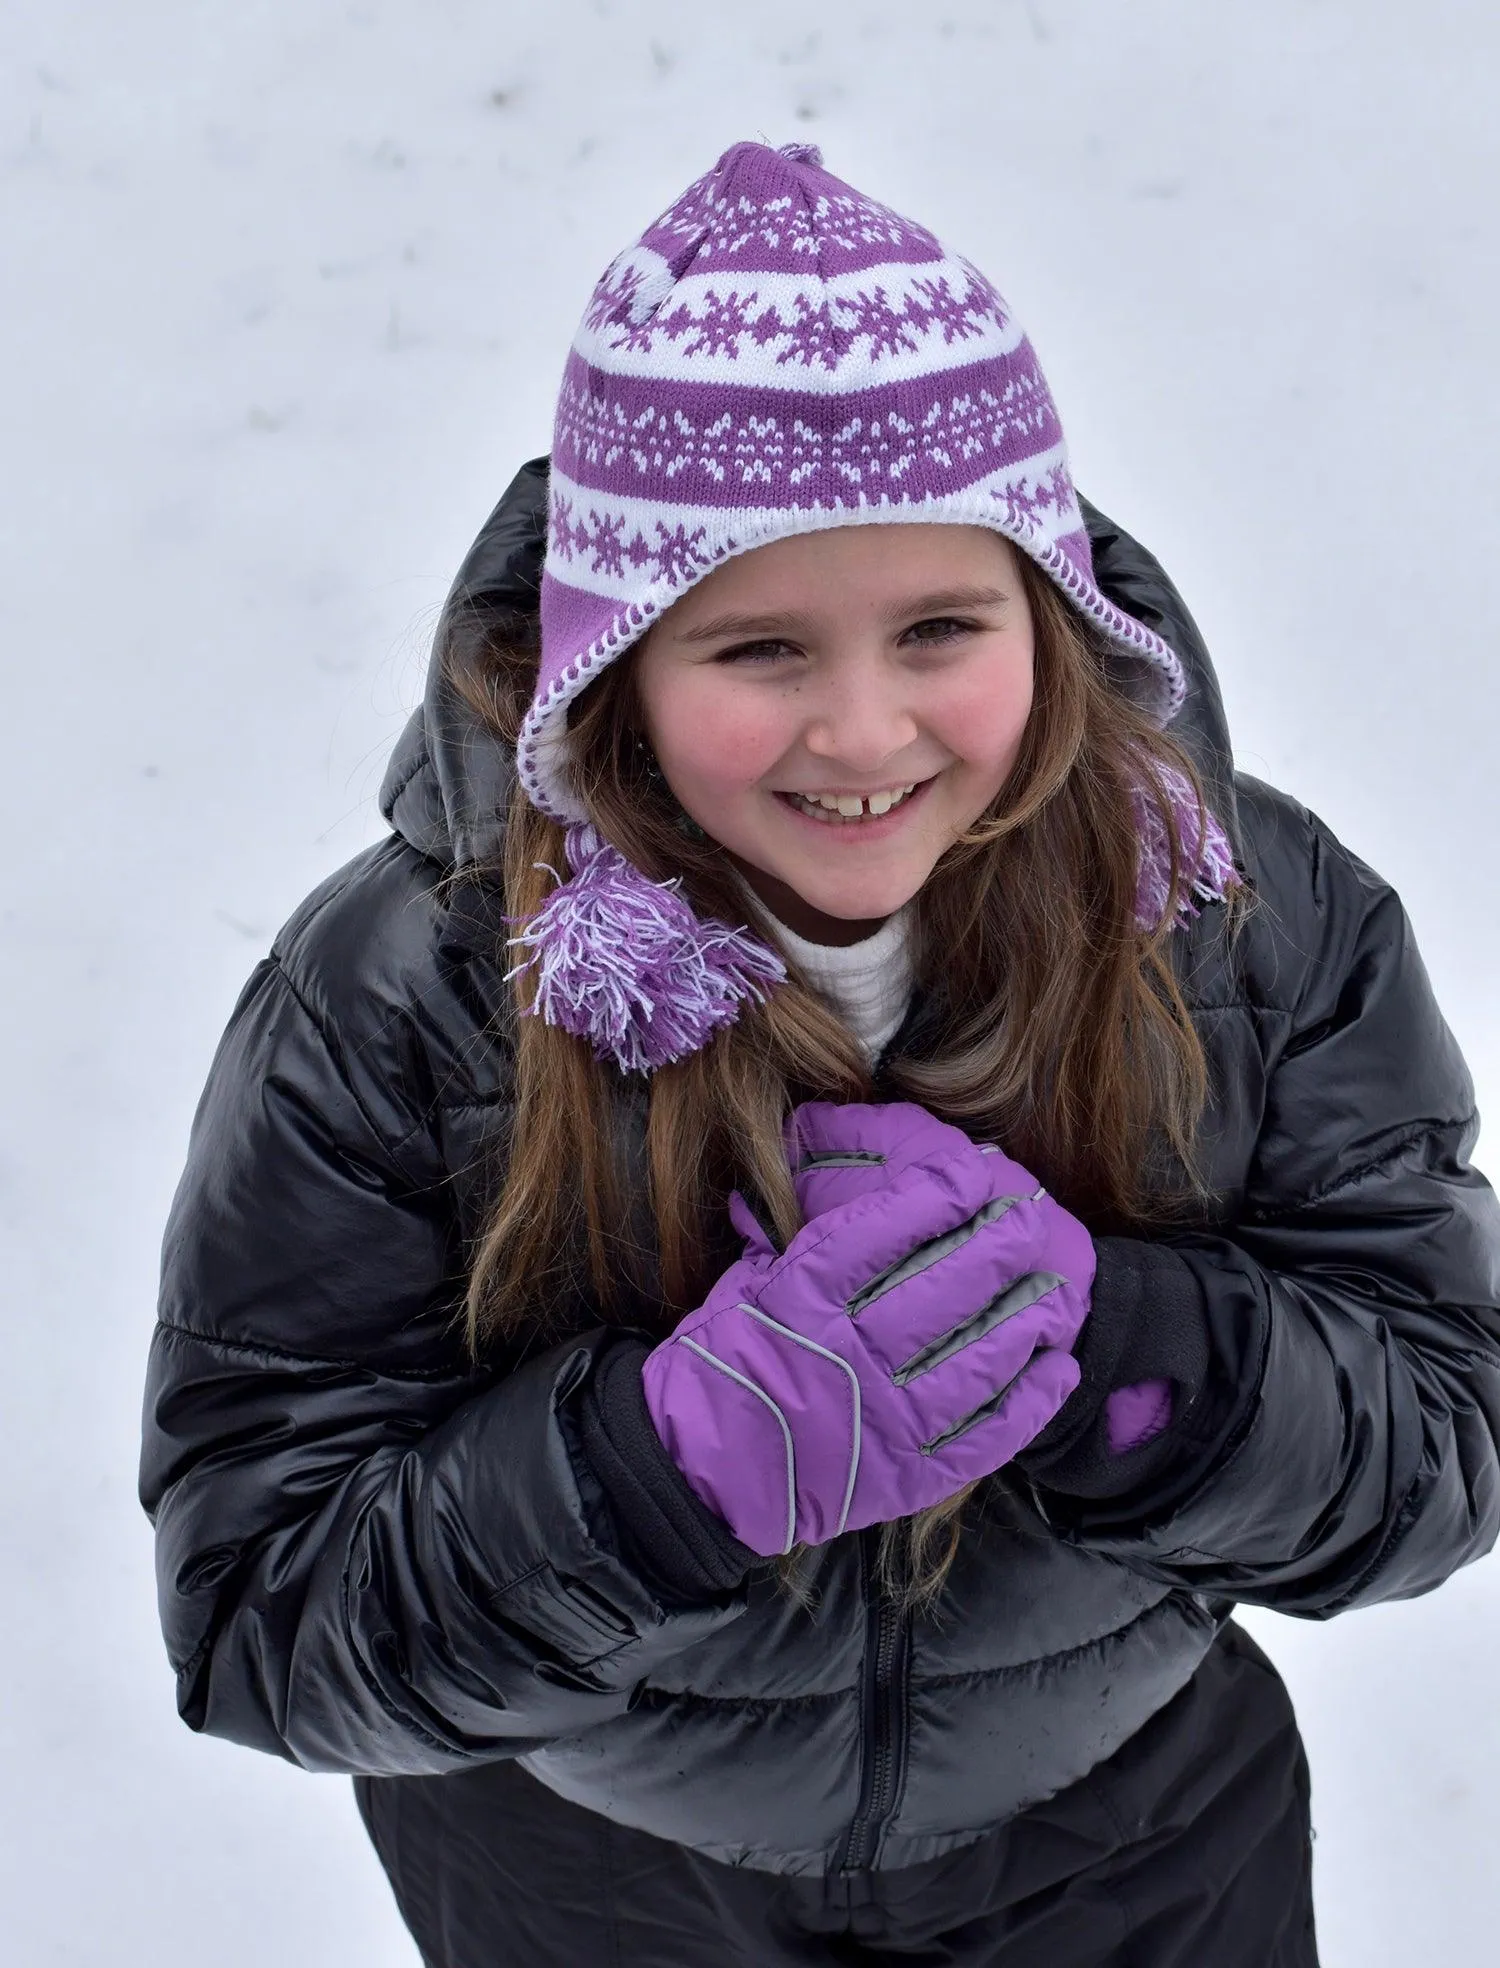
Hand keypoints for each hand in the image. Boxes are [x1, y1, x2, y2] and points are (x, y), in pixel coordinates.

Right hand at [641, 1116, 1093, 1555]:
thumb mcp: (747, 1282)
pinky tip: (1056, 1369)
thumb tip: (828, 1157)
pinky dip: (1027, 1404)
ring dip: (1021, 1321)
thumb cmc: (723, 1362)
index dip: (933, 1199)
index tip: (971, 1172)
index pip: (878, 1235)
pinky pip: (979, 1438)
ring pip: (973, 1362)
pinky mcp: (904, 1476)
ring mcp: (879, 1419)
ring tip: (1053, 1290)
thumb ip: (795, 1233)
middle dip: (995, 1248)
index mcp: (799, 1298)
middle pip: (940, 1292)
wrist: (698, 1470)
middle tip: (1028, 1216)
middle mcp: (844, 1354)